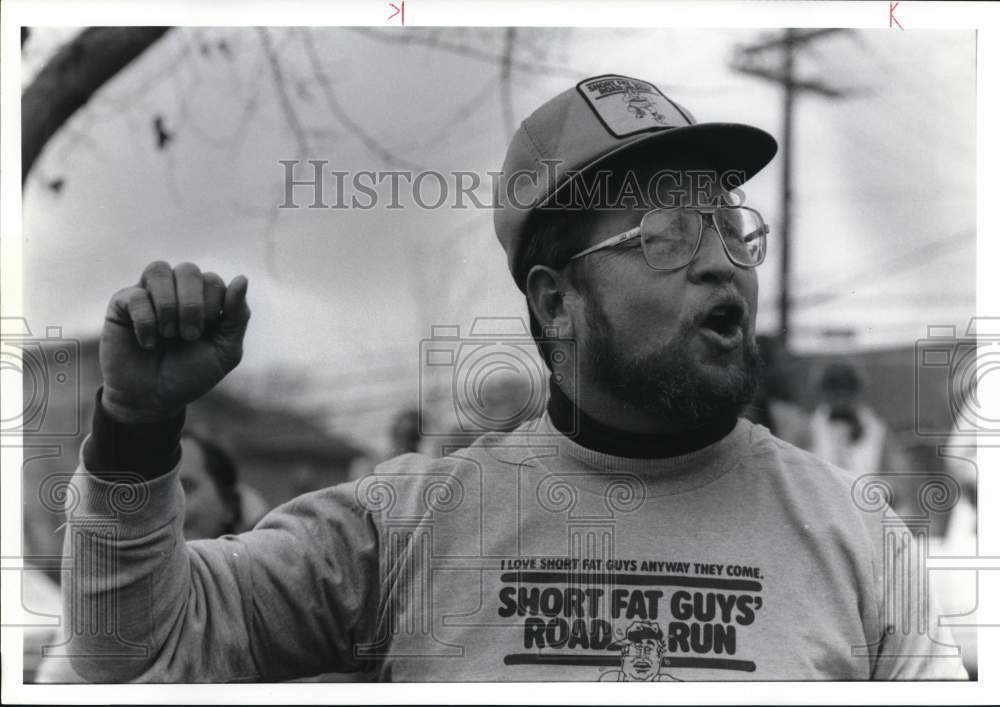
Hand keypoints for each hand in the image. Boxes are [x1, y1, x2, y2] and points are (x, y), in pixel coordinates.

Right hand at [100, 261, 250, 422]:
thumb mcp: (225, 351)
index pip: (212, 280)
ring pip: (159, 269)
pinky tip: (149, 343)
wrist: (152, 400)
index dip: (213, 305)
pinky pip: (135, 295)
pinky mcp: (122, 305)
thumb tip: (242, 278)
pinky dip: (146, 321)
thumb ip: (237, 316)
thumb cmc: (190, 374)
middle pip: (188, 270)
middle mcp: (176, 292)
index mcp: (204, 300)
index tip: (206, 333)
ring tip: (169, 334)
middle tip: (190, 335)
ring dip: (168, 305)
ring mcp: (148, 295)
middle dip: (192, 304)